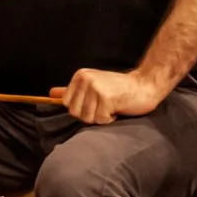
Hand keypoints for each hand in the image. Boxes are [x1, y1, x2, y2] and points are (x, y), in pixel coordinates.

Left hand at [49, 67, 169, 125]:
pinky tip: (117, 110)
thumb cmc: (119, 88)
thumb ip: (72, 90)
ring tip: (111, 107)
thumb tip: (50, 93)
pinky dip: (109, 120)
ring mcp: (96, 88)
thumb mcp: (93, 84)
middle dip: (90, 115)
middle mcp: (85, 79)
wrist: (145, 85)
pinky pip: (100, 119)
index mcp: (80, 76)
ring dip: (100, 118)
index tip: (94, 104)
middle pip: (75, 113)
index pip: (67, 104)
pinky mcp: (107, 97)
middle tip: (104, 107)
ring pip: (87, 118)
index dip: (81, 109)